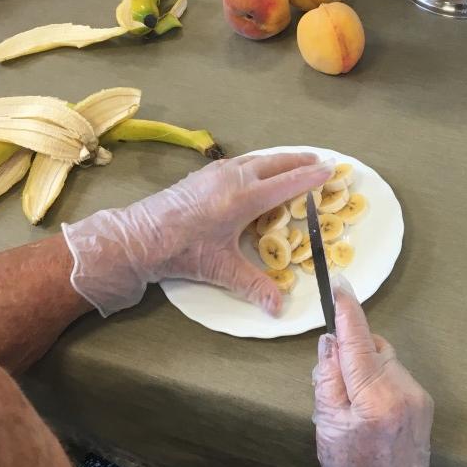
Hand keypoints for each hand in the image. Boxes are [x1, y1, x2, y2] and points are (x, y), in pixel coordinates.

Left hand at [62, 153, 332, 317]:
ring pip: (257, 159)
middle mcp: (232, 178)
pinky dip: (259, 162)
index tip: (331, 170)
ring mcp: (216, 173)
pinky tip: (259, 169)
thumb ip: (254, 287)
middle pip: (275, 163)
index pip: (286, 184)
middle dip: (300, 161)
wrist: (136, 237)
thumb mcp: (220, 270)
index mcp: (242, 198)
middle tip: (322, 160)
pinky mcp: (203, 174)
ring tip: (297, 160)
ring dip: (280, 159)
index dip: (310, 178)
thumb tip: (279, 308)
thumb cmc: (180, 251)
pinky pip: (241, 162)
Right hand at [313, 279, 464, 466]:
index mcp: (373, 399)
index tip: (340, 283)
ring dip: (367, 369)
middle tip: (335, 388)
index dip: (347, 311)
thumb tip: (331, 341)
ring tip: (355, 407)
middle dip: (352, 354)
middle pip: (371, 347)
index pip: (357, 341)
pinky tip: (373, 412)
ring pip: (384, 360)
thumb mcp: (325, 426)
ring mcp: (418, 396)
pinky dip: (379, 382)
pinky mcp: (424, 402)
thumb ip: (327, 379)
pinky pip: (394, 376)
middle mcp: (401, 391)